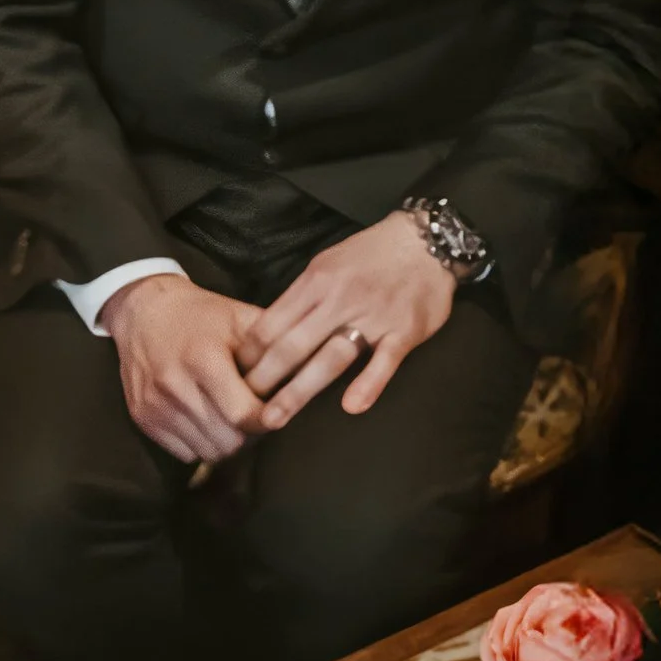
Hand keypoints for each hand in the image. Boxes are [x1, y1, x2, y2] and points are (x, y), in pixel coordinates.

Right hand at [103, 275, 264, 464]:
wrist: (143, 312)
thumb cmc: (201, 316)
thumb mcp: (240, 318)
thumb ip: (275, 347)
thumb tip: (311, 372)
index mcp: (203, 359)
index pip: (243, 415)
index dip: (266, 420)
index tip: (274, 411)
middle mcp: (174, 386)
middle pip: (228, 441)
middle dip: (249, 435)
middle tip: (254, 416)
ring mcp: (155, 405)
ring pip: (207, 452)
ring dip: (226, 442)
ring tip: (231, 419)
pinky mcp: (142, 418)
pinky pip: (184, 453)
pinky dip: (201, 444)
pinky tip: (206, 420)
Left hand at [240, 210, 455, 427]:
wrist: (427, 241)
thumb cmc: (370, 257)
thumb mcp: (326, 265)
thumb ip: (300, 298)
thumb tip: (267, 333)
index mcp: (315, 282)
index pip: (270, 324)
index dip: (248, 355)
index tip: (233, 379)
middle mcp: (339, 299)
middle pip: (291, 345)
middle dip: (262, 380)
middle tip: (241, 410)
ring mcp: (373, 316)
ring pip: (329, 357)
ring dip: (299, 391)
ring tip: (275, 419)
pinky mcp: (405, 330)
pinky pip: (385, 361)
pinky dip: (369, 383)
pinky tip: (351, 407)